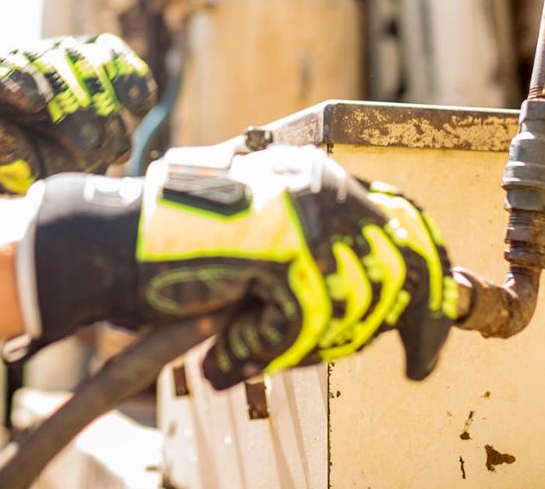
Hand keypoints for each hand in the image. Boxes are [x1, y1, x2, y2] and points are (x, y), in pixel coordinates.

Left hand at [0, 34, 155, 193]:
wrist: (67, 160)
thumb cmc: (32, 162)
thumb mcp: (15, 169)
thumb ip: (2, 151)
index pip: (0, 71)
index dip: (18, 82)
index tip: (37, 103)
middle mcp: (28, 57)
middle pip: (49, 68)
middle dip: (75, 109)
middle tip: (91, 148)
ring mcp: (65, 50)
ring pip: (85, 61)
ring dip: (105, 107)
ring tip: (115, 151)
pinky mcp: (99, 49)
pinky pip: (116, 55)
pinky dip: (130, 79)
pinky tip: (138, 109)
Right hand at [22, 146, 456, 387]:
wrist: (114, 243)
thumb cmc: (179, 249)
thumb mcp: (264, 236)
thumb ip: (317, 249)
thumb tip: (378, 299)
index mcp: (321, 178)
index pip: (407, 226)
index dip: (430, 288)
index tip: (428, 340)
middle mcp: (321, 186)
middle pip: (400, 270)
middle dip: (392, 330)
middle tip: (400, 366)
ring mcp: (303, 216)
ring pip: (352, 306)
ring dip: (307, 344)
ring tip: (254, 348)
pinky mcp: (280, 250)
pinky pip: (302, 325)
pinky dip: (261, 351)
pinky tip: (226, 352)